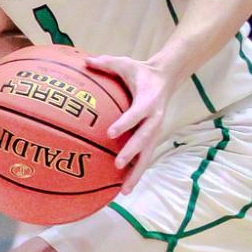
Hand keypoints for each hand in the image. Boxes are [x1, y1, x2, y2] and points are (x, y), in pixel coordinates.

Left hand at [87, 52, 179, 192]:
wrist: (167, 78)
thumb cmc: (141, 71)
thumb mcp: (125, 63)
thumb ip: (106, 62)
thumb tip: (85, 60)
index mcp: (147, 101)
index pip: (136, 114)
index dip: (125, 123)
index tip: (110, 133)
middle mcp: (154, 119)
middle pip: (144, 139)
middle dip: (131, 153)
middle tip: (117, 165)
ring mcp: (155, 131)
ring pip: (147, 155)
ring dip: (137, 172)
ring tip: (125, 190)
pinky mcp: (153, 138)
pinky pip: (145, 157)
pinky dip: (137, 173)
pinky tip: (125, 188)